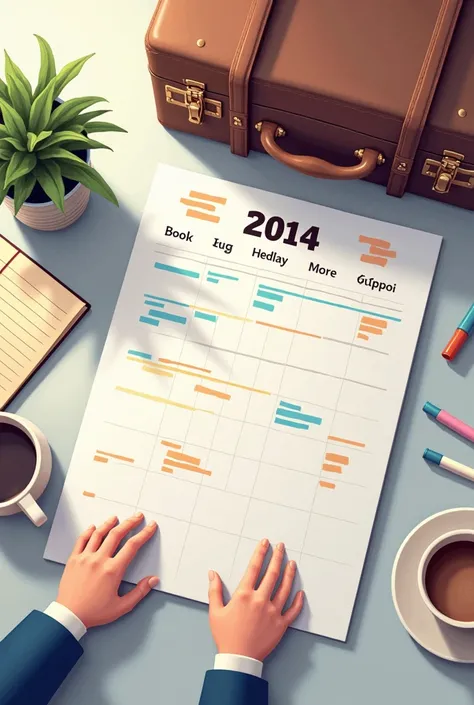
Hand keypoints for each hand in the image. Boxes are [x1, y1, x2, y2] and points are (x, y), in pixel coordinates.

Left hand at [56, 512, 158, 627]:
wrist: (69, 615)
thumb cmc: (95, 612)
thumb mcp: (122, 606)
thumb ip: (139, 592)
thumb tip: (154, 580)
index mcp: (113, 570)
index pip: (132, 546)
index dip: (144, 534)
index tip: (150, 526)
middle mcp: (99, 560)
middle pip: (117, 534)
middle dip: (129, 523)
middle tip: (137, 516)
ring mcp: (85, 558)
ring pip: (98, 534)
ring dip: (109, 523)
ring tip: (116, 518)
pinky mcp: (73, 559)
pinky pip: (81, 540)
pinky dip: (88, 531)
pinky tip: (94, 527)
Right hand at [208, 538, 303, 661]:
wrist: (238, 658)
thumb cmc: (225, 635)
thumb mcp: (215, 612)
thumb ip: (214, 590)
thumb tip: (212, 573)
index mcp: (244, 595)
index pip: (254, 568)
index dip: (260, 553)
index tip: (265, 543)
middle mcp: (260, 600)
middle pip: (272, 574)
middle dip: (277, 557)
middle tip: (281, 547)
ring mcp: (272, 612)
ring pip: (284, 588)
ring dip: (289, 573)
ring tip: (292, 563)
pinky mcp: (281, 625)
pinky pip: (292, 610)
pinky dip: (298, 601)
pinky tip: (300, 592)